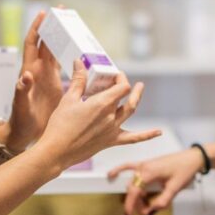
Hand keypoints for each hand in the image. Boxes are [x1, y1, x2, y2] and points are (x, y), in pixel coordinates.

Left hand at [6, 10, 62, 151]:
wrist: (24, 133)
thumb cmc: (20, 120)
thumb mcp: (21, 106)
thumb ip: (22, 91)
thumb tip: (25, 76)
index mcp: (30, 71)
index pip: (33, 44)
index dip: (37, 28)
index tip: (44, 13)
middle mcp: (37, 70)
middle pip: (45, 42)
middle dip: (52, 26)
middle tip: (63, 12)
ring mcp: (46, 76)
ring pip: (54, 52)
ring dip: (62, 38)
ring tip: (73, 26)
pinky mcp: (54, 84)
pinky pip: (62, 65)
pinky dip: (70, 56)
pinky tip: (81, 53)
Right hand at [35, 60, 160, 171]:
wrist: (57, 152)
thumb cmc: (59, 126)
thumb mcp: (68, 99)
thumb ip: (78, 80)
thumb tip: (80, 63)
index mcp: (102, 104)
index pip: (121, 86)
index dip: (121, 78)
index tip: (114, 74)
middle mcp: (111, 116)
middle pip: (127, 97)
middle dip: (128, 86)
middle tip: (125, 79)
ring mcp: (112, 130)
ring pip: (130, 111)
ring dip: (135, 99)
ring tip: (139, 90)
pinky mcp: (110, 141)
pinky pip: (133, 138)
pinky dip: (147, 135)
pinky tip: (158, 132)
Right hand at [107, 149, 202, 214]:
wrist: (192, 158)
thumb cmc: (185, 170)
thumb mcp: (175, 189)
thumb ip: (162, 202)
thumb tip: (151, 211)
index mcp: (148, 173)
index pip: (133, 192)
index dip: (130, 206)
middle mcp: (142, 168)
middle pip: (133, 190)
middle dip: (138, 204)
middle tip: (150, 214)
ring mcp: (142, 165)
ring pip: (132, 184)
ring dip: (136, 196)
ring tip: (145, 206)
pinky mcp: (145, 164)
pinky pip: (128, 167)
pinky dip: (119, 171)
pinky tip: (111, 175)